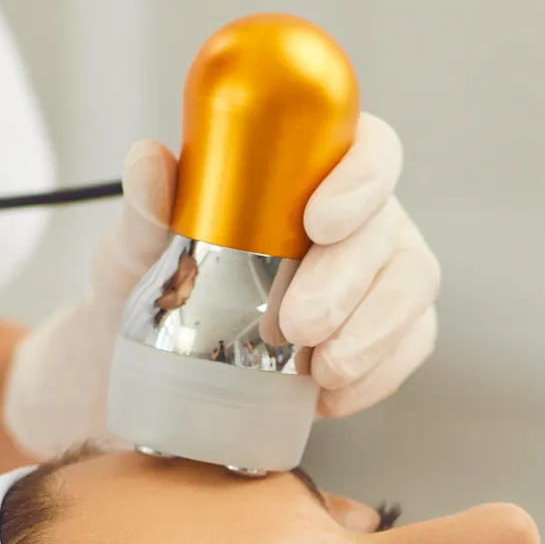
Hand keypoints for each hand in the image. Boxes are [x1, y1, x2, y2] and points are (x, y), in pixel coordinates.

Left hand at [1, 114, 443, 456]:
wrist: (148, 378)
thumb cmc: (151, 294)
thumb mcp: (132, 255)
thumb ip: (145, 210)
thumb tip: (149, 160)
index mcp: (311, 170)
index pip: (368, 149)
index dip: (360, 179)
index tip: (318, 222)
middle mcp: (359, 217)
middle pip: (389, 229)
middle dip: (350, 279)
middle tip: (296, 324)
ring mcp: (381, 276)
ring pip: (411, 288)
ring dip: (372, 332)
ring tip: (318, 369)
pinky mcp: (389, 335)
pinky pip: (409, 346)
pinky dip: (375, 374)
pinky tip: (328, 394)